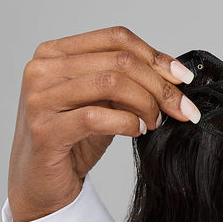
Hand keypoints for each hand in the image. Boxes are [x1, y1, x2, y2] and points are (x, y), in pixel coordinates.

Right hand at [8, 24, 201, 221]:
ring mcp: (39, 98)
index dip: (156, 57)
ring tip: (153, 121)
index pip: (116, 38)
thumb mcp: (104, 101)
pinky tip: (136, 132)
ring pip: (111, 83)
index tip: (183, 78)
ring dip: (145, 103)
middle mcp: (42, 69)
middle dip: (160, 85)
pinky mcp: (44, 130)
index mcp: (55, 52)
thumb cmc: (74, 139)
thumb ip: (129, 81)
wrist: (43, 183)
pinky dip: (126, 123)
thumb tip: (175, 73)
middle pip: (119, 60)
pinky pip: (96, 117)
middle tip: (180, 108)